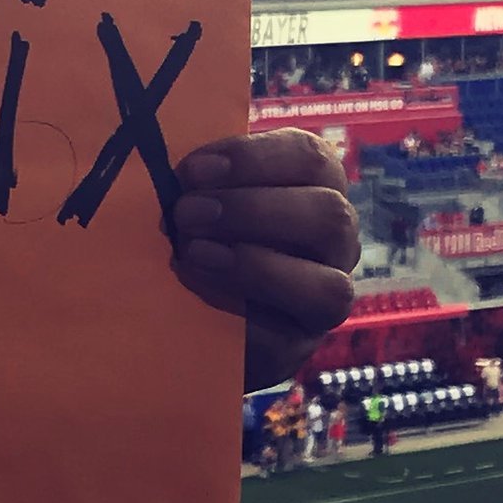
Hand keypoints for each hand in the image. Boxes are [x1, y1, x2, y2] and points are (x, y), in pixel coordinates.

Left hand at [164, 133, 361, 392]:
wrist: (186, 306)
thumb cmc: (199, 224)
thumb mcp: (202, 188)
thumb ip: (200, 172)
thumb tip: (166, 156)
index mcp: (317, 185)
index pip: (311, 158)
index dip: (253, 159)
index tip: (194, 170)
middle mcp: (337, 241)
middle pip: (329, 216)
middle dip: (250, 210)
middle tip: (186, 212)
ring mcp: (326, 297)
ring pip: (329, 287)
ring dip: (254, 265)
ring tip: (193, 253)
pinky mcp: (296, 347)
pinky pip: (284, 335)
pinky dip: (236, 308)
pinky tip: (196, 288)